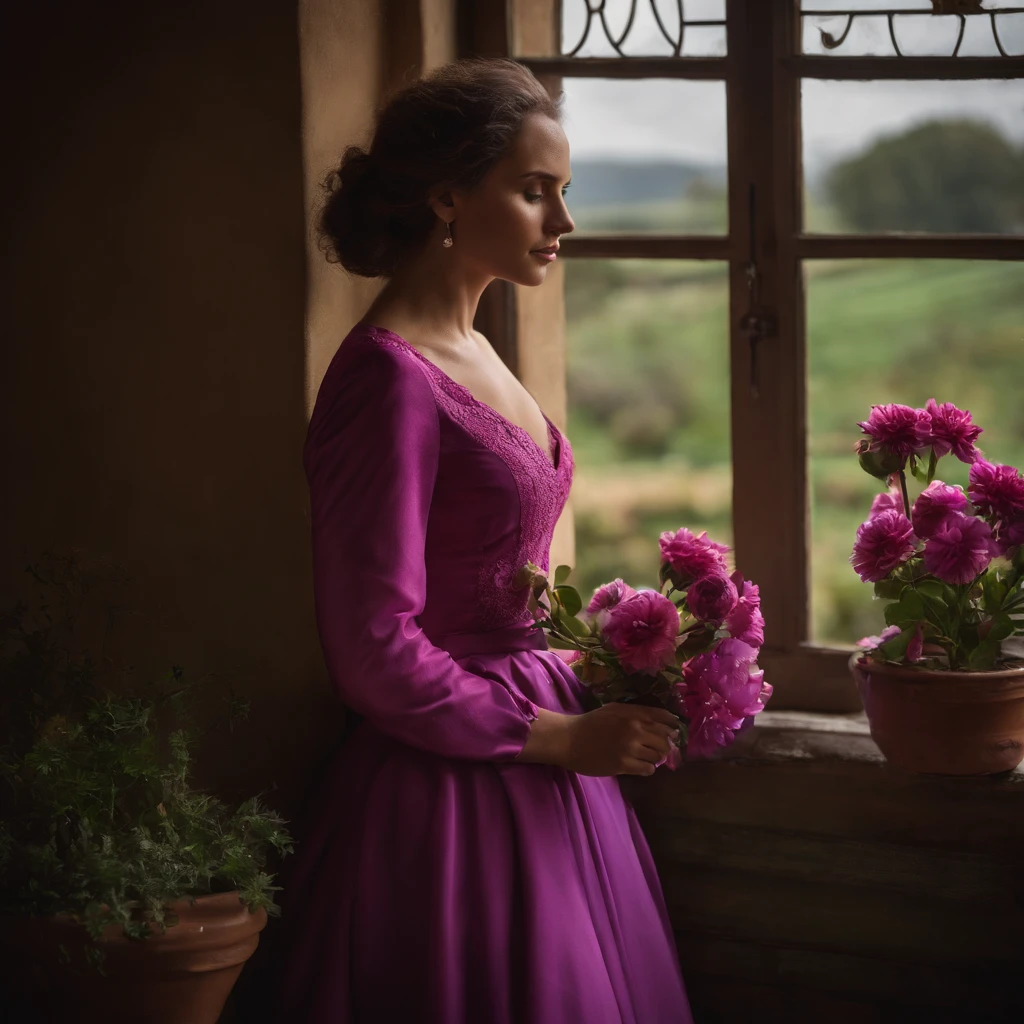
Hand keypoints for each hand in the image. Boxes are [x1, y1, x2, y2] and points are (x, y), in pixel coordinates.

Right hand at [561, 703, 680, 776]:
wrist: (570, 739)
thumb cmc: (591, 722)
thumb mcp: (615, 709)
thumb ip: (637, 712)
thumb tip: (662, 721)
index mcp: (633, 713)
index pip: (665, 718)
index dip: (673, 726)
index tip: (674, 732)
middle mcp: (635, 729)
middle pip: (665, 739)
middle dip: (665, 745)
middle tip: (658, 749)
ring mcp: (630, 748)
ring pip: (659, 756)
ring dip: (655, 758)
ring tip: (646, 757)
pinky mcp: (624, 764)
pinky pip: (648, 769)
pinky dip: (647, 768)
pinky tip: (639, 766)